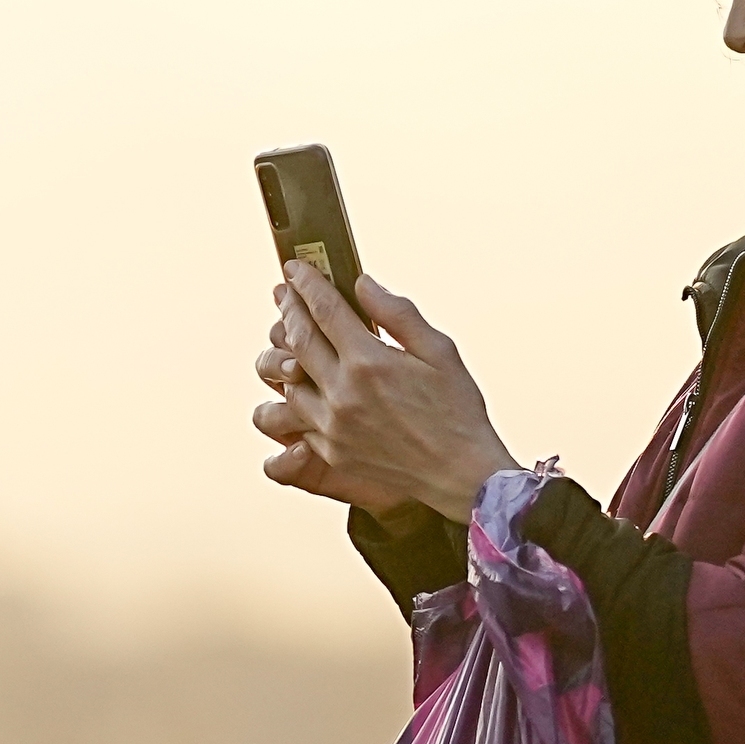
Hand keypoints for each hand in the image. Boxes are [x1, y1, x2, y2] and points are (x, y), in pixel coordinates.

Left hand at [254, 265, 519, 519]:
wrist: (462, 475)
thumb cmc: (457, 411)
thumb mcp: (439, 351)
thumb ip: (397, 314)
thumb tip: (363, 284)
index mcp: (369, 363)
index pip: (323, 310)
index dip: (306, 283)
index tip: (295, 268)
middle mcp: (343, 393)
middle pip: (298, 340)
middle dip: (288, 310)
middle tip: (283, 293)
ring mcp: (332, 427)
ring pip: (288, 381)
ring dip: (285, 354)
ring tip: (288, 337)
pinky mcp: (331, 452)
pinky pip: (299, 418)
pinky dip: (296, 396)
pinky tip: (302, 383)